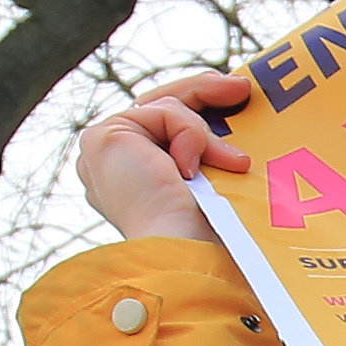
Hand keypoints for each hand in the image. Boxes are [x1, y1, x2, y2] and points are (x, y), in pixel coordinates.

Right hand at [76, 71, 251, 242]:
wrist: (188, 256)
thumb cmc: (213, 238)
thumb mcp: (215, 187)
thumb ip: (211, 160)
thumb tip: (238, 148)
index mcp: (134, 181)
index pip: (164, 128)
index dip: (199, 111)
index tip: (238, 99)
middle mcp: (112, 166)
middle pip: (160, 107)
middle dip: (204, 93)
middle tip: (243, 88)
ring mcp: (102, 151)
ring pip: (165, 107)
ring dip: (205, 134)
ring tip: (234, 164)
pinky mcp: (103, 139)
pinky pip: (162, 111)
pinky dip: (190, 135)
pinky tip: (191, 171)